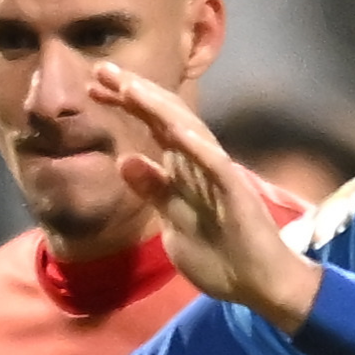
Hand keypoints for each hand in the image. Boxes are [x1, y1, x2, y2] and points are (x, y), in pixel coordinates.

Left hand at [85, 65, 323, 328]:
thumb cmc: (220, 256)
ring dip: (159, 109)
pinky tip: (176, 131)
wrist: (259, 285)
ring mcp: (220, 176)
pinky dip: (197, 148)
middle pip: (167, 117)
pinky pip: (216, 167)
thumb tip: (124, 161)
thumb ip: (153, 191)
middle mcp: (202, 163)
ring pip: (189, 133)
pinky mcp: (237, 195)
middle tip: (102, 68)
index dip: (126, 104)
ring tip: (130, 87)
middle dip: (135, 92)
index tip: (94, 87)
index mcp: (185, 169)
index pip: (153, 125)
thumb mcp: (173, 222)